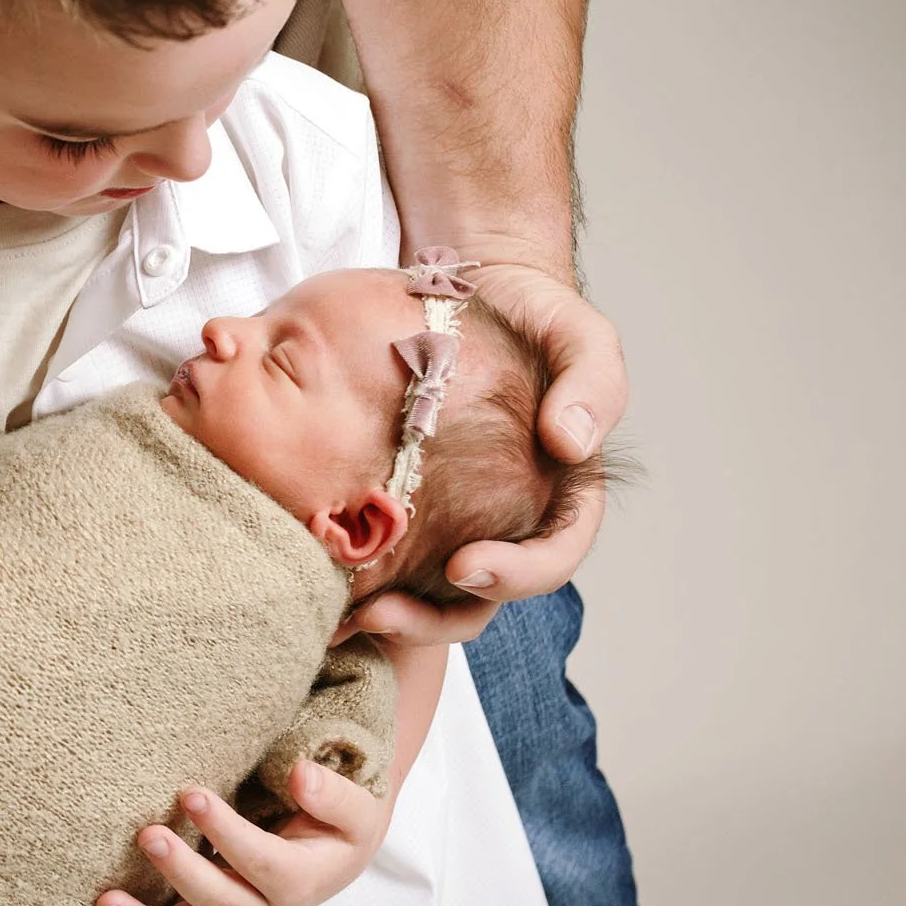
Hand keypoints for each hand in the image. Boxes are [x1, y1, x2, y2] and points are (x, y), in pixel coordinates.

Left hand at [91, 758, 390, 905]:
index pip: (263, 862)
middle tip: (147, 835)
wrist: (337, 847)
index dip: (226, 833)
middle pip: (222, 904)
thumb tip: (302, 775)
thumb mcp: (356, 805)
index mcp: (304, 880)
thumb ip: (333, 794)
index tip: (190, 794)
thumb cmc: (342, 820)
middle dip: (182, 873)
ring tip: (106, 903)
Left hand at [334, 259, 626, 646]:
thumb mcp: (583, 339)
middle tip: (382, 613)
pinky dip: (356, 569)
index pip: (550, 558)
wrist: (484, 288)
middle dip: (431, 618)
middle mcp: (508, 520)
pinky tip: (313, 569)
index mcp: (561, 499)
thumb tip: (570, 443)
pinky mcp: (404, 497)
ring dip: (389, 611)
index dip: (514, 575)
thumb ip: (591, 386)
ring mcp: (455, 515)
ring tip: (341, 611)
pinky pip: (386, 548)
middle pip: (479, 598)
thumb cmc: (541, 319)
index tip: (467, 565)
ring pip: (427, 589)